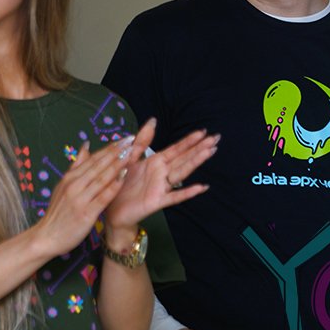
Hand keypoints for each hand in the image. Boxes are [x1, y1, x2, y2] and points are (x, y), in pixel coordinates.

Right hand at [32, 136, 133, 255]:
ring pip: (102, 178)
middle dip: (116, 152)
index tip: (124, 139)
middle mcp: (74, 185)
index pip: (93, 159)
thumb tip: (86, 145)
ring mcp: (80, 198)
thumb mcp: (63, 186)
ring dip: (117, 165)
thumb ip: (76, 166)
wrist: (46, 237)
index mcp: (70, 177)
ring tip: (131, 154)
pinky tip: (124, 177)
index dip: (110, 148)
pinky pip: (103, 197)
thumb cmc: (58, 212)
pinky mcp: (86, 213)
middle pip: (98, 165)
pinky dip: (114, 186)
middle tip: (131, 140)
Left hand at [105, 118, 217, 234]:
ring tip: (210, 152)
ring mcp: (161, 187)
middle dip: (199, 147)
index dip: (189, 140)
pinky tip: (201, 187)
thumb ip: (141, 141)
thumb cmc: (121, 183)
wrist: (114, 208)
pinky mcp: (157, 201)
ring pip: (182, 172)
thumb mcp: (129, 158)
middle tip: (216, 138)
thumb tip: (153, 120)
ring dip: (195, 162)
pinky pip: (175, 196)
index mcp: (155, 162)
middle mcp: (162, 173)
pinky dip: (188, 192)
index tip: (204, 131)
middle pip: (184, 158)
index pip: (176, 149)